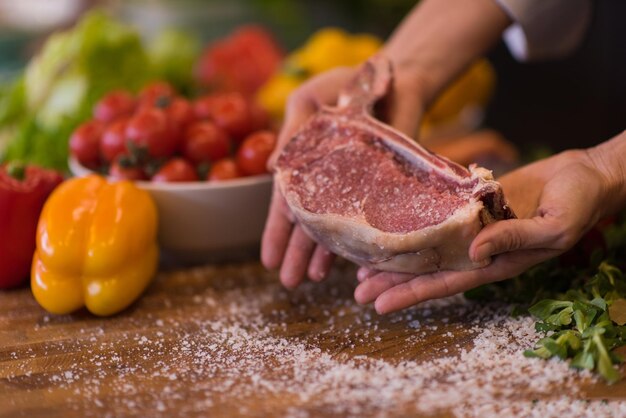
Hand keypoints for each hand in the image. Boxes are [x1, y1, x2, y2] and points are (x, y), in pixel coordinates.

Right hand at [261, 64, 425, 287]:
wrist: (396, 78)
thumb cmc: (347, 83)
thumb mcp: (311, 99)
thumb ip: (292, 131)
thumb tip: (270, 168)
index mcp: (306, 164)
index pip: (287, 203)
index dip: (277, 232)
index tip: (269, 260)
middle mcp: (329, 183)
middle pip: (310, 224)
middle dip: (297, 254)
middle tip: (289, 283)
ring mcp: (358, 190)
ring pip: (338, 229)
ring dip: (324, 255)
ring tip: (314, 281)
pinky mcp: (386, 191)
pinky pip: (375, 223)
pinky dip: (366, 243)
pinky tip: (358, 265)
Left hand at [354, 149, 618, 313]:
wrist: (584, 175)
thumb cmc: (577, 205)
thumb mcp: (552, 227)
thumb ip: (513, 240)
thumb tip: (472, 252)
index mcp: (495, 262)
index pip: (445, 282)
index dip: (412, 294)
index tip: (379, 305)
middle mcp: (477, 249)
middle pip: (428, 269)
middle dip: (393, 281)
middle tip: (357, 289)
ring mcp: (472, 227)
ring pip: (427, 246)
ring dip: (397, 256)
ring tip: (362, 266)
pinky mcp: (472, 204)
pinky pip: (436, 216)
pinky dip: (414, 222)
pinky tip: (391, 225)